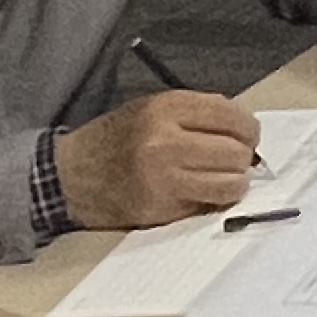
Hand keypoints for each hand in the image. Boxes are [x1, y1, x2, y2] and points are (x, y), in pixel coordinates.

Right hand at [53, 89, 260, 228]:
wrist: (68, 176)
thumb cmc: (115, 140)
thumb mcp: (151, 109)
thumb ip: (196, 114)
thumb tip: (244, 130)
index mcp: (165, 108)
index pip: (232, 115)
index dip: (249, 129)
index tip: (247, 137)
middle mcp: (165, 140)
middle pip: (236, 150)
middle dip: (242, 157)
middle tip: (233, 160)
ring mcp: (163, 177)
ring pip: (231, 182)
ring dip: (235, 182)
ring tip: (222, 178)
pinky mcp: (160, 208)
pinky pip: (209, 204)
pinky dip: (214, 200)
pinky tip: (201, 193)